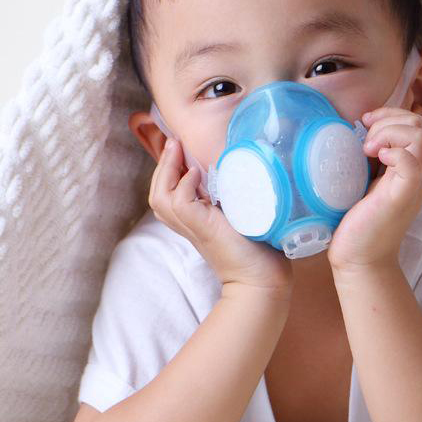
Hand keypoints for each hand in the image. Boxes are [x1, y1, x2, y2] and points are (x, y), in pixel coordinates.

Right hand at [149, 138, 292, 294]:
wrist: (263, 279)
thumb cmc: (260, 248)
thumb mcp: (241, 213)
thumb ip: (233, 195)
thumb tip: (239, 164)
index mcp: (196, 220)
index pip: (169, 193)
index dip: (168, 170)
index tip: (177, 147)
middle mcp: (189, 225)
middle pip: (158, 193)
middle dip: (162, 165)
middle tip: (173, 141)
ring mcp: (194, 227)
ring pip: (160, 197)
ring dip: (167, 170)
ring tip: (178, 150)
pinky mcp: (203, 229)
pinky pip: (179, 203)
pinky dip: (184, 186)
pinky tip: (196, 174)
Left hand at [327, 108, 421, 270]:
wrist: (360, 260)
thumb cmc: (356, 224)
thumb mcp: (361, 183)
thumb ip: (365, 161)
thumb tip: (348, 134)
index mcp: (407, 167)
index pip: (412, 123)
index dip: (388, 115)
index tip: (363, 125)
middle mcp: (416, 173)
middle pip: (417, 124)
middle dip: (387, 121)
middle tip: (365, 143)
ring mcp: (413, 184)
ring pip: (418, 135)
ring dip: (388, 134)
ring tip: (368, 151)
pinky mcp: (404, 195)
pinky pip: (411, 162)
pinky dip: (393, 153)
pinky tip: (374, 162)